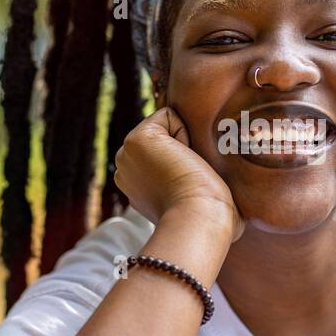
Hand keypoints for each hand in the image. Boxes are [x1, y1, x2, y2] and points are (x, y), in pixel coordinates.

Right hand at [112, 106, 244, 243]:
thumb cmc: (209, 218)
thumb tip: (208, 176)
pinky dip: (184, 132)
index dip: (185, 161)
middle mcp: (126, 169)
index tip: (189, 186)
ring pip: (166, 126)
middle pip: (164, 137)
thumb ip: (189, 183)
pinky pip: (168, 115)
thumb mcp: (194, 198)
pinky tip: (184, 159)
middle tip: (189, 177)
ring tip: (186, 170)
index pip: (163, 153)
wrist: (199, 220)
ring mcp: (126, 154)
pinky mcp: (136, 140)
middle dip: (182, 148)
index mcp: (137, 185)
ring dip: (184, 143)